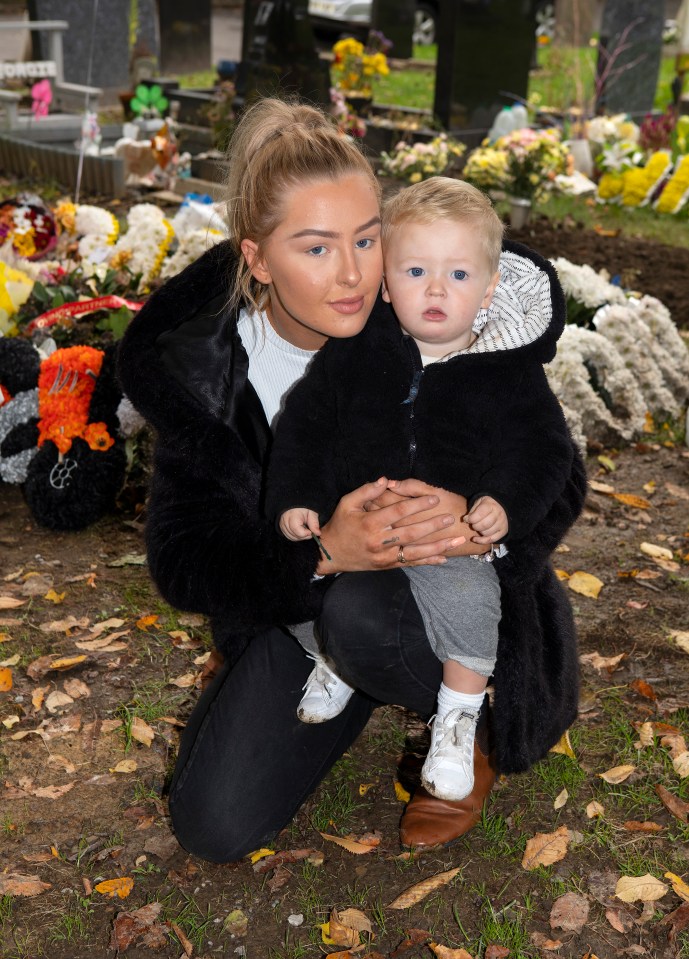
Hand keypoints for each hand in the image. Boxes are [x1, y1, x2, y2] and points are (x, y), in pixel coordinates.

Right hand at [280, 508, 319, 541]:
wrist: (296, 507)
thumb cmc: (304, 509)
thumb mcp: (312, 513)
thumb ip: (314, 523)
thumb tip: (318, 533)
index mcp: (292, 515)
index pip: (296, 529)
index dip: (305, 533)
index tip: (311, 531)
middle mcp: (285, 521)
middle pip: (295, 535)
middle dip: (305, 535)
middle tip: (310, 530)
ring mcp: (282, 525)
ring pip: (292, 538)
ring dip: (301, 537)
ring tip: (305, 529)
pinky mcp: (282, 529)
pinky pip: (289, 537)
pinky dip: (296, 537)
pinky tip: (300, 531)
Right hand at [317, 477, 465, 573]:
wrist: (331, 554)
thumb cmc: (340, 525)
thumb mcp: (347, 504)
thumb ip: (366, 492)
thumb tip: (385, 480)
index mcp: (370, 523)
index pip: (398, 512)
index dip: (417, 504)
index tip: (434, 499)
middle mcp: (379, 541)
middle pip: (411, 533)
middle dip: (433, 526)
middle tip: (450, 518)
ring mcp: (384, 556)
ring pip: (414, 552)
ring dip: (437, 547)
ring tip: (455, 541)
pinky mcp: (387, 565)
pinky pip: (410, 563)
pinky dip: (427, 561)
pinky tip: (443, 558)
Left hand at [464, 495, 507, 543]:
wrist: (500, 507)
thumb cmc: (486, 505)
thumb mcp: (478, 502)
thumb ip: (472, 511)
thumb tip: (465, 520)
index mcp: (491, 506)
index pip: (480, 514)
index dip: (470, 519)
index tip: (466, 519)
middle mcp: (498, 515)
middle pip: (484, 525)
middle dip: (474, 526)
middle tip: (473, 523)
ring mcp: (502, 524)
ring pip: (487, 533)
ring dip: (479, 532)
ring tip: (478, 527)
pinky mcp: (503, 532)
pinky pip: (491, 540)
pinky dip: (482, 541)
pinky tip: (475, 539)